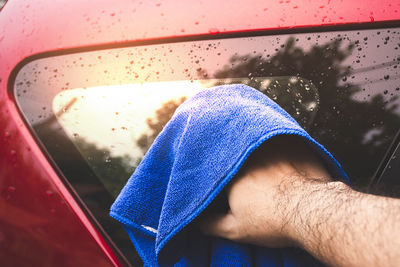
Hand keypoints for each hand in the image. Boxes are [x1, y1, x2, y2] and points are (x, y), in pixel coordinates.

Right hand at [199, 135, 331, 247]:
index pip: (216, 168)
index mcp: (230, 174)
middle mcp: (246, 155)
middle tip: (239, 169)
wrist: (310, 210)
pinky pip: (278, 135)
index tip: (220, 180)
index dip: (217, 172)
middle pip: (235, 151)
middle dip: (233, 156)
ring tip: (256, 154)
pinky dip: (274, 138)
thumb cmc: (273, 220)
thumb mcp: (235, 229)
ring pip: (255, 140)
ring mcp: (269, 146)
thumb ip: (210, 224)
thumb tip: (195, 221)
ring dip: (252, 143)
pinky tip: (278, 146)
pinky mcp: (291, 142)